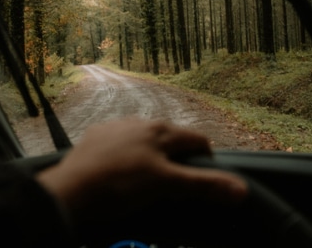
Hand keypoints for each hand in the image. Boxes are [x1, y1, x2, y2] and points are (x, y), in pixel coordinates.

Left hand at [37, 119, 246, 222]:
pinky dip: (127, 152)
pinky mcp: (97, 135)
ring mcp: (116, 127)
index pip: (197, 139)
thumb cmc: (120, 185)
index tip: (205, 175)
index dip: (206, 157)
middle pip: (171, 137)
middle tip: (176, 180)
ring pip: (145, 138)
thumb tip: (241, 189)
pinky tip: (119, 169)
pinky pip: (121, 140)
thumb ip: (203, 186)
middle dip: (179, 155)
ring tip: (147, 176)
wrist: (70, 189)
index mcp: (161, 132)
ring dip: (153, 152)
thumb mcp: (165, 186)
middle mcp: (140, 123)